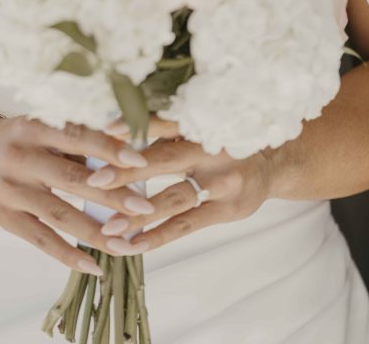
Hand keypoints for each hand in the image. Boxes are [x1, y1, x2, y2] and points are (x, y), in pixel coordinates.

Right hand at [0, 115, 156, 275]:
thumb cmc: (20, 137)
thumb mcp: (41, 127)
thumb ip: (75, 139)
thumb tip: (123, 152)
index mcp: (33, 127)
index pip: (75, 136)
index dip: (107, 148)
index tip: (139, 159)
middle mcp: (20, 157)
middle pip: (71, 179)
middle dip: (111, 196)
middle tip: (144, 209)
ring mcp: (10, 190)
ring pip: (59, 214)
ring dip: (96, 231)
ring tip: (127, 244)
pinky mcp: (3, 217)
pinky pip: (40, 240)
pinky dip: (68, 254)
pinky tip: (94, 266)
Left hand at [92, 115, 274, 250]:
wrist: (272, 164)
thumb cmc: (221, 142)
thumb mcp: (198, 129)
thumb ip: (163, 135)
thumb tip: (114, 140)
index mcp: (201, 123)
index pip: (164, 123)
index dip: (135, 126)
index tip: (104, 130)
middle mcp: (211, 150)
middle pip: (165, 160)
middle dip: (128, 172)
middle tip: (96, 181)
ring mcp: (221, 183)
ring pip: (174, 199)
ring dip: (139, 215)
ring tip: (109, 228)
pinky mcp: (226, 210)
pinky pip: (187, 225)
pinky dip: (159, 236)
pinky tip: (133, 245)